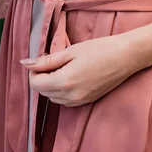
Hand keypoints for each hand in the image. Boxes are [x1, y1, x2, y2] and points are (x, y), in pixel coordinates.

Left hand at [21, 32, 150, 106]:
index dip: (33, 72)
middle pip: (43, 92)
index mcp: (65, 81)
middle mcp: (71, 96)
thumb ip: (46, 60)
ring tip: (62, 68)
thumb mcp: (70, 52)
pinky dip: (61, 91)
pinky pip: (65, 101)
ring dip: (51, 85)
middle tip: (51, 62)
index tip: (41, 61)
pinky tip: (70, 77)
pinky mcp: (87, 102)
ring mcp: (80, 101)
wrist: (126, 57)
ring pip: (53, 98)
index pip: (36, 84)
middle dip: (41, 78)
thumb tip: (25, 64)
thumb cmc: (99, 49)